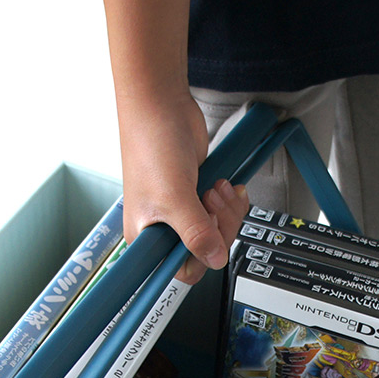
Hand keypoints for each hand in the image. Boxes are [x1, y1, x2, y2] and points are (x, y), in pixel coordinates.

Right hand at [119, 92, 248, 283]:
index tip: (206, 239)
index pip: (180, 270)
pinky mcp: (198, 195)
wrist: (162, 106)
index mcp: (146, 237)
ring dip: (227, 210)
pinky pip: (225, 211)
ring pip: (219, 230)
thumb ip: (196, 234)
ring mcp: (183, 211)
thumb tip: (214, 259)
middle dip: (219, 227)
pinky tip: (226, 185)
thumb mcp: (174, 198)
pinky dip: (232, 200)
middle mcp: (164, 228)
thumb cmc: (151, 145)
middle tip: (211, 204)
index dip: (200, 258)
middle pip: (206, 250)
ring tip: (216, 188)